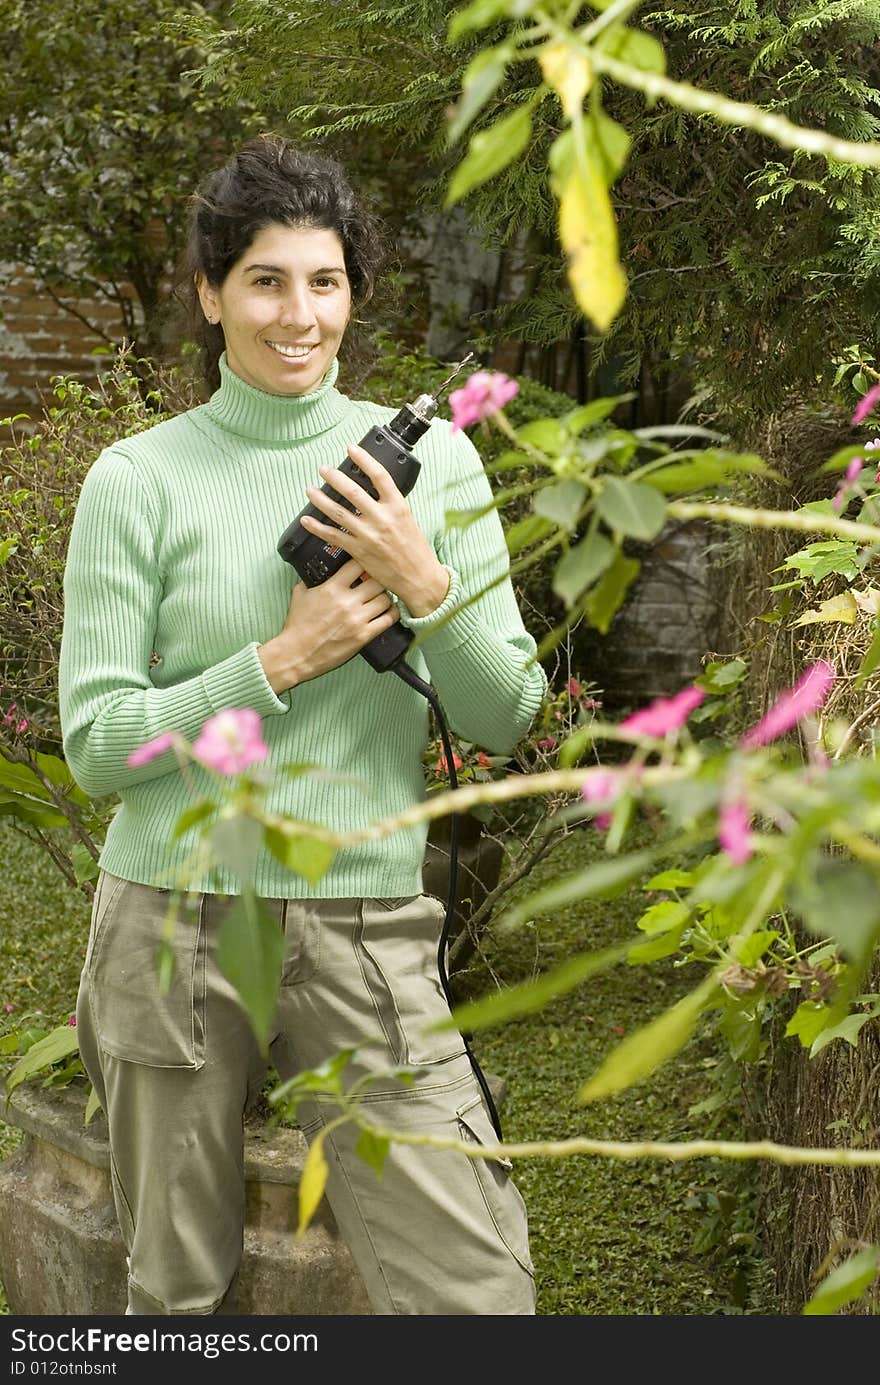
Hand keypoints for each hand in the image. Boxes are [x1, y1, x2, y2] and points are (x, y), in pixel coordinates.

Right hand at [258, 556, 399, 691]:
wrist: (297, 654)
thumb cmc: (298, 626)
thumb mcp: (300, 594)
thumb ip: (312, 579)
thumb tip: (320, 570)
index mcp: (332, 588)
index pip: (357, 564)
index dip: (364, 562)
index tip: (365, 565)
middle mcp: (347, 602)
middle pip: (377, 581)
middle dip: (378, 580)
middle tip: (377, 582)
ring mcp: (357, 619)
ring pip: (386, 599)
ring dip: (386, 597)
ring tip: (382, 598)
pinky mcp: (364, 635)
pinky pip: (388, 619)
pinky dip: (392, 614)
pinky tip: (388, 612)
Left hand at [300, 443, 449, 616]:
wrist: (418, 577)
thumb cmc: (415, 549)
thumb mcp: (408, 519)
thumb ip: (389, 505)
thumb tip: (372, 491)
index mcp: (397, 506)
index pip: (379, 476)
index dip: (364, 460)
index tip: (351, 449)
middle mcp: (382, 518)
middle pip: (353, 491)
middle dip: (334, 477)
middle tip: (323, 469)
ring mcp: (369, 535)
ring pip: (338, 512)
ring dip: (321, 499)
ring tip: (310, 490)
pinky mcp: (359, 551)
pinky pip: (333, 536)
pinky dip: (317, 527)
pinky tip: (306, 520)